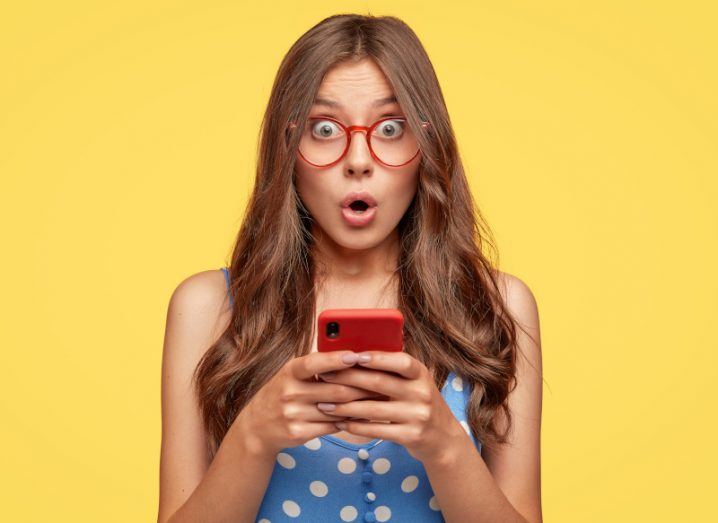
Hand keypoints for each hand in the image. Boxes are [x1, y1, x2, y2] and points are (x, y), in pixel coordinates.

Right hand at [235, 350, 385, 457]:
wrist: (257, 426)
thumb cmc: (283, 392)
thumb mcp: (292, 374)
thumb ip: (316, 366)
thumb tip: (352, 357)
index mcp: (290, 372)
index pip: (314, 363)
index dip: (336, 359)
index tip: (357, 356)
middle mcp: (290, 392)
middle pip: (335, 389)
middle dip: (362, 387)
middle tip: (384, 382)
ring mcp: (293, 414)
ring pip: (338, 409)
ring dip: (361, 405)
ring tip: (379, 399)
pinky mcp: (299, 433)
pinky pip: (332, 426)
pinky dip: (349, 420)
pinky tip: (362, 416)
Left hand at [315, 350, 466, 463]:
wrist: (443, 438)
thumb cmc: (418, 403)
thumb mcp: (414, 383)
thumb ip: (392, 372)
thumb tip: (353, 357)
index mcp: (421, 374)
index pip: (401, 361)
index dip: (377, 358)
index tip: (353, 355)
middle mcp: (421, 393)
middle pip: (380, 382)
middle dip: (348, 379)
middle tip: (324, 377)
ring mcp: (417, 415)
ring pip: (373, 409)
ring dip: (344, 407)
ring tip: (324, 405)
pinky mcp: (410, 436)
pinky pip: (376, 430)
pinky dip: (355, 426)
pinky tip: (339, 423)